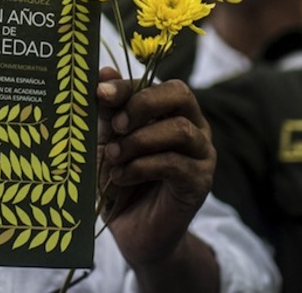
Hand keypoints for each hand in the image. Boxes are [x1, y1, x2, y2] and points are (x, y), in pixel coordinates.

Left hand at [96, 67, 214, 272]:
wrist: (132, 230)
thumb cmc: (120, 178)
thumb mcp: (108, 140)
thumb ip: (108, 110)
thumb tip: (101, 71)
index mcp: (170, 110)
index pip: (154, 83)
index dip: (127, 85)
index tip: (100, 93)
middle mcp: (193, 125)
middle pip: (180, 94)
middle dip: (144, 104)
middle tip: (116, 125)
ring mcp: (201, 153)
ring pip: (179, 129)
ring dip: (139, 141)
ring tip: (113, 157)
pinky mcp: (200, 181)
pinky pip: (176, 163)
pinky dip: (142, 167)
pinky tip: (121, 177)